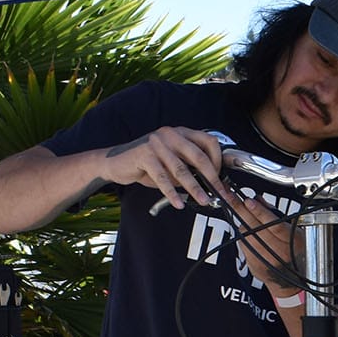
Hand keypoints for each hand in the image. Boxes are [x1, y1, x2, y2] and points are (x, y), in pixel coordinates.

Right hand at [96, 126, 224, 212]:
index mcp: (181, 133)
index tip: (220, 179)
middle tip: (219, 193)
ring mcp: (157, 143)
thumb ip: (189, 169)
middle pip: (199, 156)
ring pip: (181, 169)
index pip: (208, 142)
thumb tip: (211, 185)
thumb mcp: (172, 164)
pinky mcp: (144, 155)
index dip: (218, 161)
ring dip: (195, 188)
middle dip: (211, 178)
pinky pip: (162, 177)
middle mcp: (171, 134)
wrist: (117, 162)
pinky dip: (172, 193)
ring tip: (204, 201)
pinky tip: (179, 203)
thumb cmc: (148, 164)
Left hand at [220, 187, 300, 287]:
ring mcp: (266, 261)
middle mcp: (280, 252)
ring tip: (239, 211)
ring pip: (247, 236)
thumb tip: (258, 200)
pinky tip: (243, 229)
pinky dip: (242, 235)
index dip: (260, 212)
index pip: (274, 225)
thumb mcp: (293, 230)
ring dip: (241, 221)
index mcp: (293, 240)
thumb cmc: (294, 251)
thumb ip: (275, 214)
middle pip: (256, 228)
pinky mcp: (255, 267)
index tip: (248, 201)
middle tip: (229, 196)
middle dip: (240, 210)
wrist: (291, 281)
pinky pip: (243, 246)